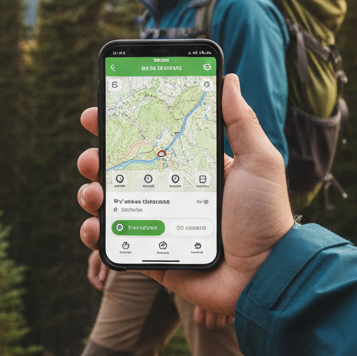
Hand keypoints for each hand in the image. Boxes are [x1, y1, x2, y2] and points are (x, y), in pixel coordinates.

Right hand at [76, 74, 294, 323]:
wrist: (265, 275)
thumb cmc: (266, 218)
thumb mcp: (259, 162)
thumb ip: (241, 122)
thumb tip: (229, 80)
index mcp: (192, 170)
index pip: (149, 141)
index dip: (121, 127)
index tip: (98, 113)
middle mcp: (171, 194)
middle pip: (121, 170)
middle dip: (97, 159)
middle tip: (90, 158)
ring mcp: (158, 224)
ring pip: (111, 204)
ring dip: (91, 193)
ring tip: (93, 193)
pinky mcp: (151, 254)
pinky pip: (114, 243)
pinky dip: (95, 233)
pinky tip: (94, 226)